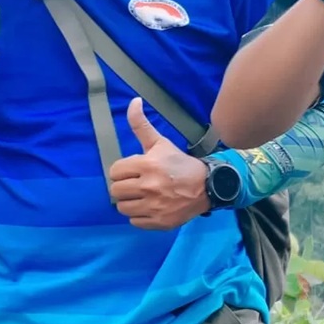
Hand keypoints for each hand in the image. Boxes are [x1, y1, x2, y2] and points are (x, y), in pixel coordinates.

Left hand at [109, 98, 211, 230]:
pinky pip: (134, 221)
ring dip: (130, 202)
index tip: (135, 171)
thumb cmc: (180, 163)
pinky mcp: (159, 222)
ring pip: (123, 208)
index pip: (115, 171)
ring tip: (143, 196)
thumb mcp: (160, 143)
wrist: (208, 186)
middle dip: (125, 187)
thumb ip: (141, 124)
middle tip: (138, 184)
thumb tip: (134, 100)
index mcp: (147, 165)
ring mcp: (154, 206)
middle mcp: (149, 187)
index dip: (123, 171)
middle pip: (115, 191)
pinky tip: (151, 207)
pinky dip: (140, 216)